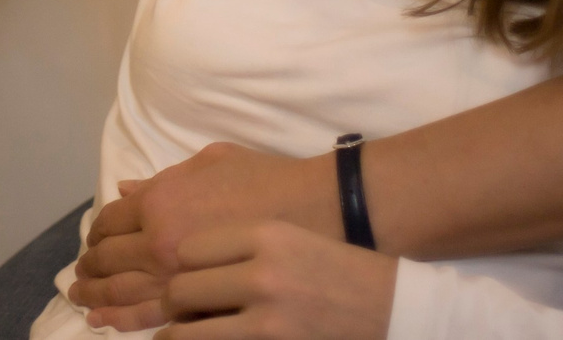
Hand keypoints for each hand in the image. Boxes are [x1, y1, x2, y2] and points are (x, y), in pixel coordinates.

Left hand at [70, 145, 336, 329]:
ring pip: (128, 297)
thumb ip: (164, 178)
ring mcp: (185, 279)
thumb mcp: (213, 161)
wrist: (322, 212)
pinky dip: (134, 325)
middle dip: (90, 273)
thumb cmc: (270, 180)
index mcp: (161, 201)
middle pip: (111, 263)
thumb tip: (125, 188)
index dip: (96, 236)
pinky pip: (162, 322)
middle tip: (78, 281)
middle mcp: (163, 241)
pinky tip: (121, 328)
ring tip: (87, 310)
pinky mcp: (210, 308)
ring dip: (102, 304)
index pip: (110, 223)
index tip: (91, 244)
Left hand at [162, 223, 394, 339]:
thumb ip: (233, 233)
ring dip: (178, 331)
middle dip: (173, 302)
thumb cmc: (336, 264)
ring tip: (175, 331)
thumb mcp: (286, 233)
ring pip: (189, 327)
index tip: (179, 272)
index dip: (179, 265)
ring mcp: (268, 316)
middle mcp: (262, 272)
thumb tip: (172, 241)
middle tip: (175, 307)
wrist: (391, 306)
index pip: (188, 250)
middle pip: (183, 288)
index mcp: (263, 233)